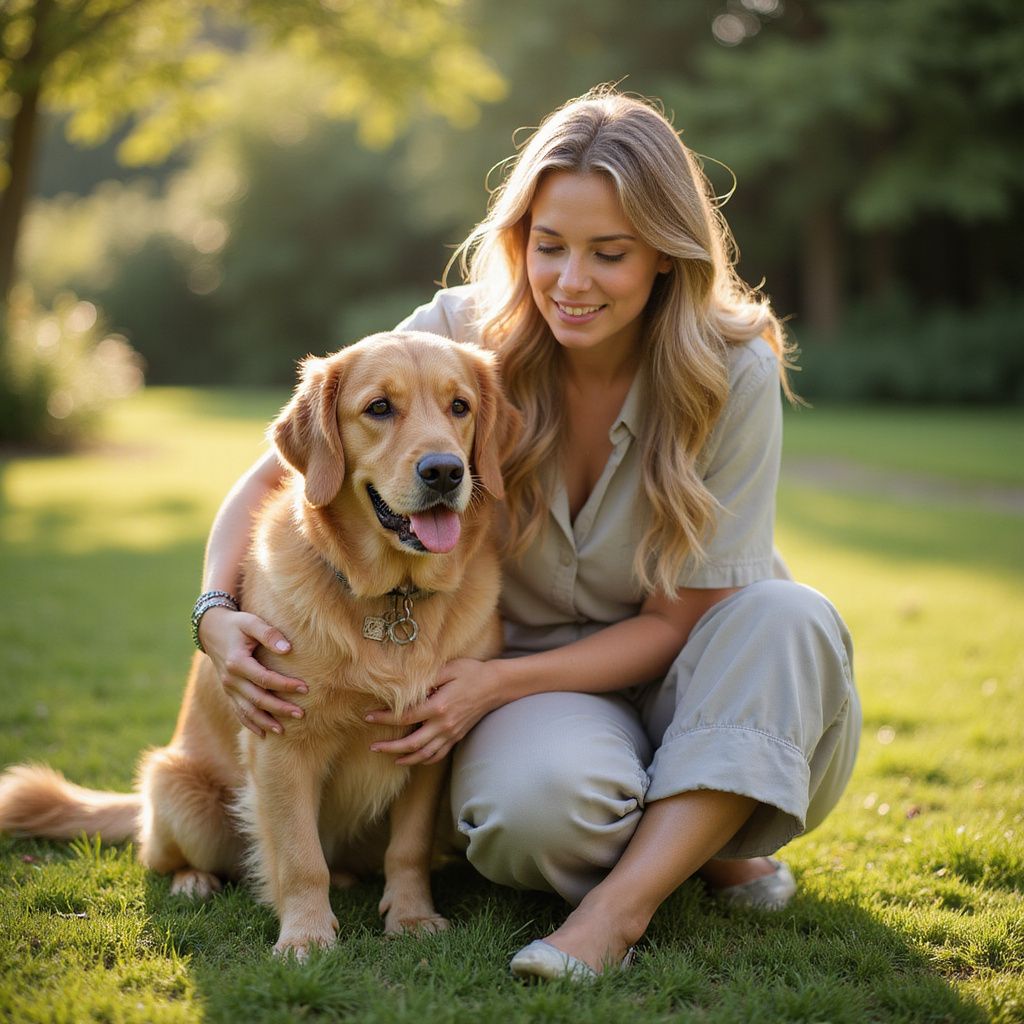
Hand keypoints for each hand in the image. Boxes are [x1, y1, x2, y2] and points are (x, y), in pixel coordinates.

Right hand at [199, 606, 307, 736]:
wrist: (210, 628)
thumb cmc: (236, 624)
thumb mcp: (252, 622)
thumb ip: (269, 634)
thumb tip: (288, 649)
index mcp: (237, 662)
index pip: (265, 678)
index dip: (285, 685)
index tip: (305, 688)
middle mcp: (230, 679)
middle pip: (257, 699)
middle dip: (279, 709)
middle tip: (301, 714)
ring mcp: (228, 687)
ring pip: (247, 710)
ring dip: (265, 722)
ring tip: (284, 731)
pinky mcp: (228, 691)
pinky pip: (238, 711)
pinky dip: (250, 723)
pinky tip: (263, 733)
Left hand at [365, 658, 499, 765]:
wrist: (496, 685)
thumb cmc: (471, 672)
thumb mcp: (448, 668)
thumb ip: (427, 679)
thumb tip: (406, 687)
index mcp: (439, 706)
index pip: (405, 717)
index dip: (384, 719)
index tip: (368, 717)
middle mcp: (444, 724)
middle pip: (411, 743)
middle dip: (389, 747)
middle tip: (372, 747)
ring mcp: (451, 733)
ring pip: (424, 754)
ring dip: (405, 757)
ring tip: (389, 756)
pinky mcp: (457, 736)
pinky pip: (439, 754)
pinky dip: (424, 760)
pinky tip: (413, 759)